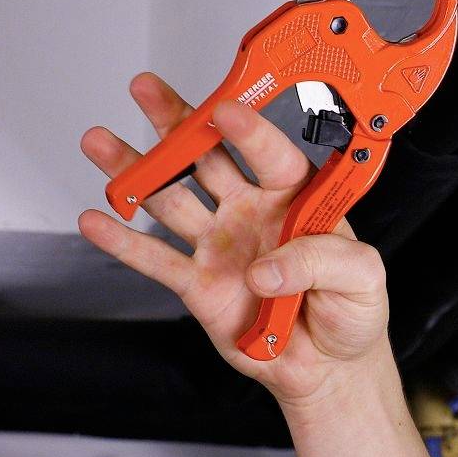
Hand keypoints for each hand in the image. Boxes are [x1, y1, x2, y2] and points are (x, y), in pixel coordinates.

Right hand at [78, 73, 393, 410]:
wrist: (328, 367)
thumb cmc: (352, 312)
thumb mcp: (363, 279)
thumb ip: (321, 262)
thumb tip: (264, 270)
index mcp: (297, 200)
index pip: (271, 156)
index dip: (248, 131)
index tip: (224, 109)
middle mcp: (253, 212)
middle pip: (207, 159)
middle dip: (176, 124)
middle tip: (146, 89)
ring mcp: (221, 245)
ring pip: (170, 200)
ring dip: (135, 172)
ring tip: (100, 143)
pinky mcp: (199, 284)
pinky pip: (155, 259)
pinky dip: (122, 242)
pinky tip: (95, 219)